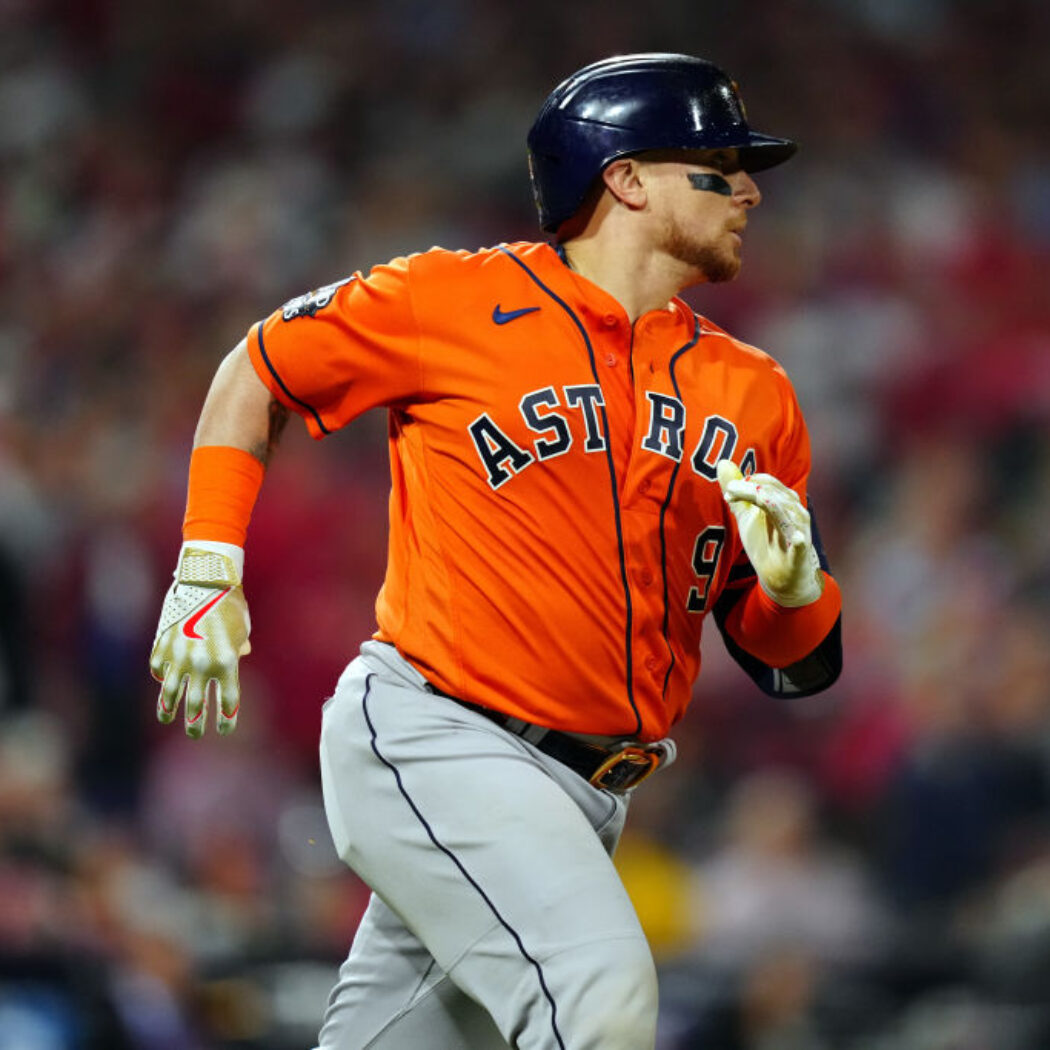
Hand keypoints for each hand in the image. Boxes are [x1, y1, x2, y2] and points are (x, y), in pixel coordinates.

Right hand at [149, 542, 250, 736]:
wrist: (204, 580)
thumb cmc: (230, 604)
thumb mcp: (241, 629)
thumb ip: (239, 647)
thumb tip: (242, 654)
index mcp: (226, 663)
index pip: (227, 702)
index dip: (226, 720)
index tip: (224, 729)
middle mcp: (201, 665)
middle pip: (196, 707)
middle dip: (195, 725)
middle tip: (195, 734)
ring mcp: (178, 657)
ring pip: (170, 695)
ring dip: (169, 711)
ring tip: (168, 720)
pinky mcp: (162, 647)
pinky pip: (159, 670)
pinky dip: (162, 677)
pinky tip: (164, 683)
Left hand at [716, 461, 823, 607]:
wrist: (779, 577)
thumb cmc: (766, 542)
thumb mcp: (747, 516)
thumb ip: (737, 493)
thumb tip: (723, 463)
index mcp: (783, 501)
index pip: (767, 483)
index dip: (748, 484)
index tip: (729, 493)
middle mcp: (794, 512)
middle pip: (775, 495)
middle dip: (753, 491)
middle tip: (731, 493)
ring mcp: (799, 532)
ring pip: (788, 513)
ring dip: (770, 504)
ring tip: (754, 496)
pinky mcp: (799, 553)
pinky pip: (800, 544)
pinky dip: (798, 540)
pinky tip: (795, 538)